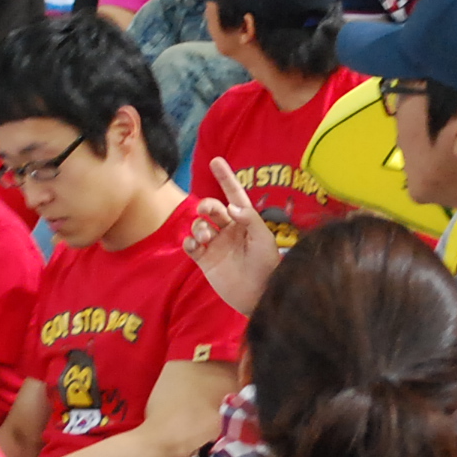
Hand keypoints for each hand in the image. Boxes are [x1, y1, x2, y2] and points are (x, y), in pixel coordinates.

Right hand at [184, 156, 281, 313]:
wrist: (260, 296)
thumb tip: (229, 206)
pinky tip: (195, 245)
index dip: (225, 178)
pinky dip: (189, 242)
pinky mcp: (205, 261)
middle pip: (211, 209)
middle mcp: (229, 230)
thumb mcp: (264, 239)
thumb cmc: (268, 266)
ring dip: (198, 227)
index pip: (233, 194)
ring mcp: (216, 245)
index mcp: (245, 221)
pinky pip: (191, 246)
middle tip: (206, 212)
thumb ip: (249, 219)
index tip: (216, 160)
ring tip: (205, 238)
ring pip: (199, 226)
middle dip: (206, 206)